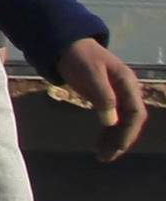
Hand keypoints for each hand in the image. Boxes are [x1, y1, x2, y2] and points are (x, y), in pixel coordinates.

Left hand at [56, 38, 148, 161]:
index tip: (117, 147)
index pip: (136, 112)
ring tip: (101, 155)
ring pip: (121, 123)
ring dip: (114, 139)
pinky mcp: (105, 98)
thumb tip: (111, 121)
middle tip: (105, 157)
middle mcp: (126, 90)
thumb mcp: (90, 73)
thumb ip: (102, 96)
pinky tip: (99, 144)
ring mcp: (116, 94)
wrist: (65, 43)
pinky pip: (111, 120)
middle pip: (130, 121)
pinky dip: (107, 132)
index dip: (128, 132)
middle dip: (121, 140)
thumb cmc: (79, 56)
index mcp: (127, 82)